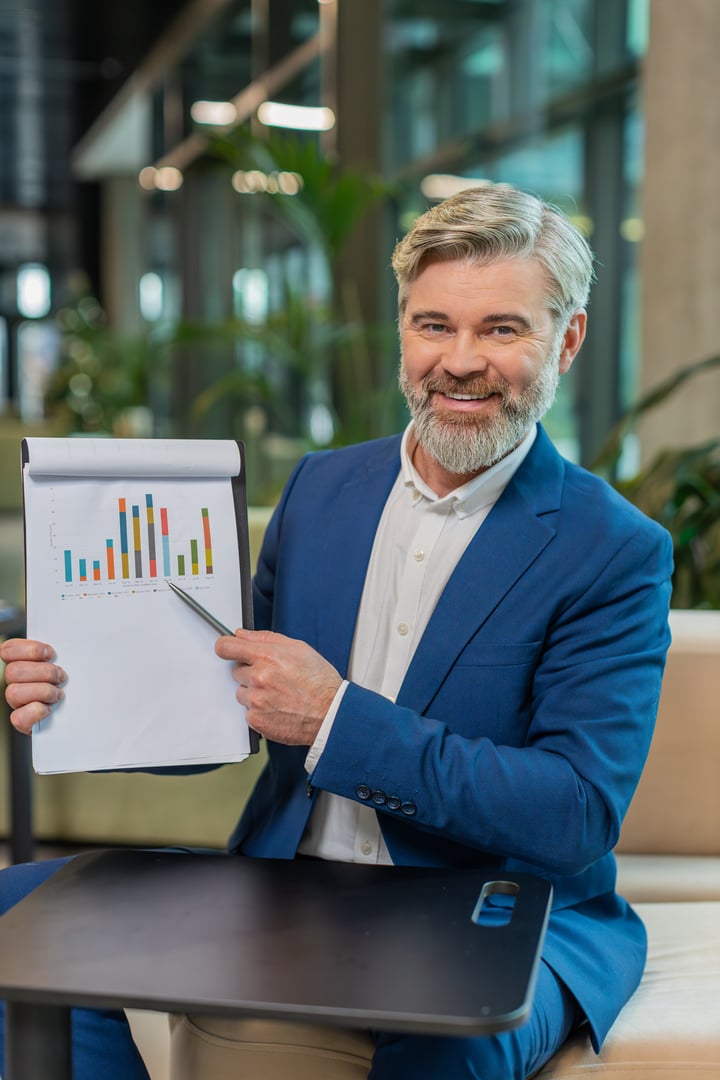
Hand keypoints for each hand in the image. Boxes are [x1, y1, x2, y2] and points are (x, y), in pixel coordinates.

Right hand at [0, 638, 66, 733]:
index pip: (8, 650)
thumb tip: (71, 640)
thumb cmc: (73, 684)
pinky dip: (36, 711)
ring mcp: (17, 702)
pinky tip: (49, 709)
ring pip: (14, 692)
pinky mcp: (22, 721)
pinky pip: (18, 717)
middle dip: (43, 672)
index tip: (51, 654)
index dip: (29, 649)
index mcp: (21, 663)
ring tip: (59, 694)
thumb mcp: (68, 664)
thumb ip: (60, 654)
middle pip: (13, 671)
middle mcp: (15, 682)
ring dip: (43, 691)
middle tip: (61, 677)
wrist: (79, 712)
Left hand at [215, 629, 341, 745]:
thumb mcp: (298, 648)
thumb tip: (243, 634)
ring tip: (277, 694)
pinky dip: (259, 711)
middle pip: (236, 671)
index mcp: (267, 657)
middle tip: (272, 677)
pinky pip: (247, 712)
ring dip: (254, 693)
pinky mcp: (256, 720)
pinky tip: (277, 708)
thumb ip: (266, 638)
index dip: (226, 647)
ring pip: (241, 692)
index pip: (227, 647)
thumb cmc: (319, 682)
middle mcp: (258, 678)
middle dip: (250, 672)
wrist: (330, 714)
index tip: (227, 649)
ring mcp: (255, 700)